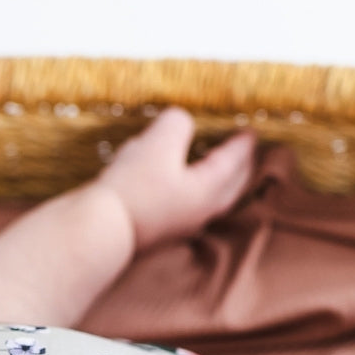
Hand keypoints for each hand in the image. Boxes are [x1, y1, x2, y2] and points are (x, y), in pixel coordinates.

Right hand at [98, 107, 256, 251]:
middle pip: (232, 186)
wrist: (103, 229)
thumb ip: (178, 124)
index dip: (243, 144)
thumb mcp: (158, 142)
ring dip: (220, 180)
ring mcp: (183, 224)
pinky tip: (177, 183)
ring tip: (215, 165)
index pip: (235, 162)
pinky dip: (193, 189)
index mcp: (210, 190)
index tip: (251, 133)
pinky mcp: (162, 230)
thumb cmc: (135, 187)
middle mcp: (202, 211)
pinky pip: (189, 205)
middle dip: (241, 167)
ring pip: (212, 199)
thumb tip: (181, 123)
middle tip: (245, 152)